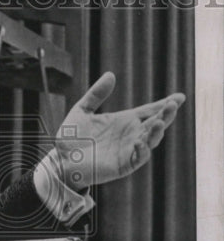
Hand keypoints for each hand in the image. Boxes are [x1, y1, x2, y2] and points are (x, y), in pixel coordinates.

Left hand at [51, 72, 184, 188]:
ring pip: (151, 141)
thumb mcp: (82, 110)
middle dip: (166, 115)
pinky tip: (140, 141)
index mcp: (124, 121)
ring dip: (158, 132)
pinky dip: (142, 150)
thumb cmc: (71, 138)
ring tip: (160, 121)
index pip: (149, 111)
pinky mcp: (123, 165)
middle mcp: (130, 135)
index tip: (179, 96)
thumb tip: (111, 75)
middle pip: (155, 124)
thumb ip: (96, 94)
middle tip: (173, 105)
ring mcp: (128, 150)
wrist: (61, 160)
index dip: (164, 104)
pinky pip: (138, 158)